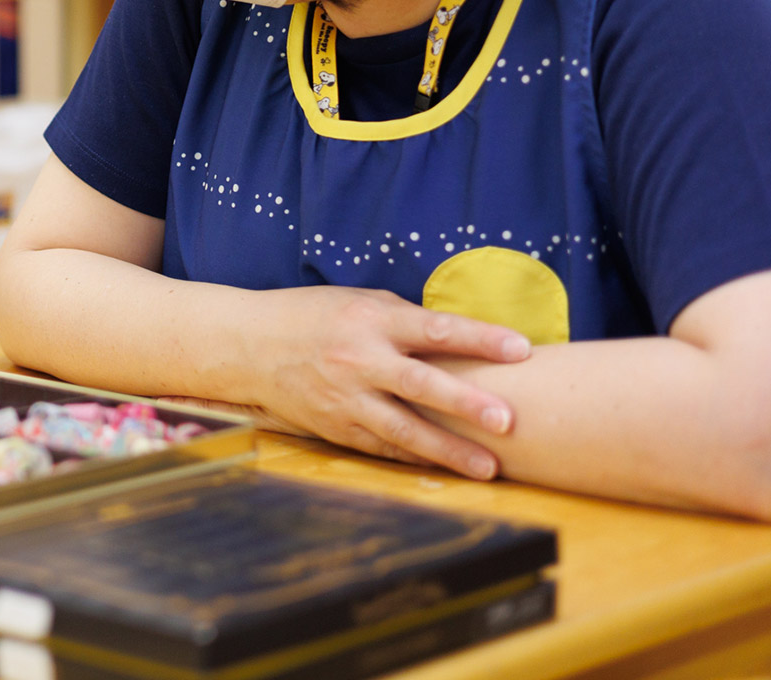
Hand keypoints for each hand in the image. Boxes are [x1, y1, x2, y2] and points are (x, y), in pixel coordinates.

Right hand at [246, 287, 530, 478]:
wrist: (248, 345)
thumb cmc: (312, 316)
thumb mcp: (359, 301)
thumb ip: (407, 320)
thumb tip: (462, 338)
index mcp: (371, 319)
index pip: (435, 328)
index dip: (480, 338)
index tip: (522, 349)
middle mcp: (359, 359)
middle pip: (420, 383)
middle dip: (465, 403)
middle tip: (507, 421)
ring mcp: (345, 397)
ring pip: (403, 429)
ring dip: (448, 449)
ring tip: (488, 468)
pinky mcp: (335, 426)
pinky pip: (382, 446)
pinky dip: (415, 458)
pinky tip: (446, 469)